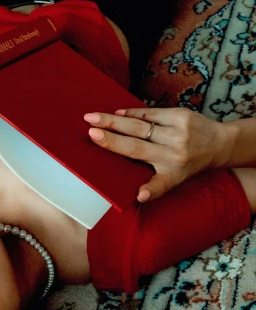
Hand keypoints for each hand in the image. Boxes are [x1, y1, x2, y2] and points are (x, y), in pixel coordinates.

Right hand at [83, 107, 229, 201]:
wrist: (218, 143)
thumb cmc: (188, 163)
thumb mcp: (175, 179)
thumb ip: (155, 185)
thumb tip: (138, 196)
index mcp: (173, 174)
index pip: (157, 184)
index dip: (149, 190)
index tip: (140, 196)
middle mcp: (175, 155)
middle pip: (137, 147)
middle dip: (111, 139)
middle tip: (90, 131)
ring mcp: (178, 133)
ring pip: (140, 127)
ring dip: (114, 121)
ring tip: (94, 117)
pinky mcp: (180, 115)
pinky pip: (150, 114)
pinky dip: (132, 114)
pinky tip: (116, 113)